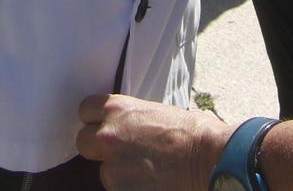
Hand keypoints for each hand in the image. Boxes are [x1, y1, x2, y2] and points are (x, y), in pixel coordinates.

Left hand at [76, 94, 227, 190]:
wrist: (209, 158)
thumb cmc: (192, 133)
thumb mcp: (155, 112)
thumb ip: (130, 120)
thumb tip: (125, 129)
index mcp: (117, 109)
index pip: (85, 110)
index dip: (95, 120)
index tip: (104, 127)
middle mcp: (108, 136)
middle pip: (83, 141)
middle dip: (99, 148)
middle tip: (122, 153)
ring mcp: (113, 166)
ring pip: (104, 171)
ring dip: (119, 173)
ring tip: (147, 172)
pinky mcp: (120, 190)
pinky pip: (118, 188)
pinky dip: (131, 187)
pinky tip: (150, 183)